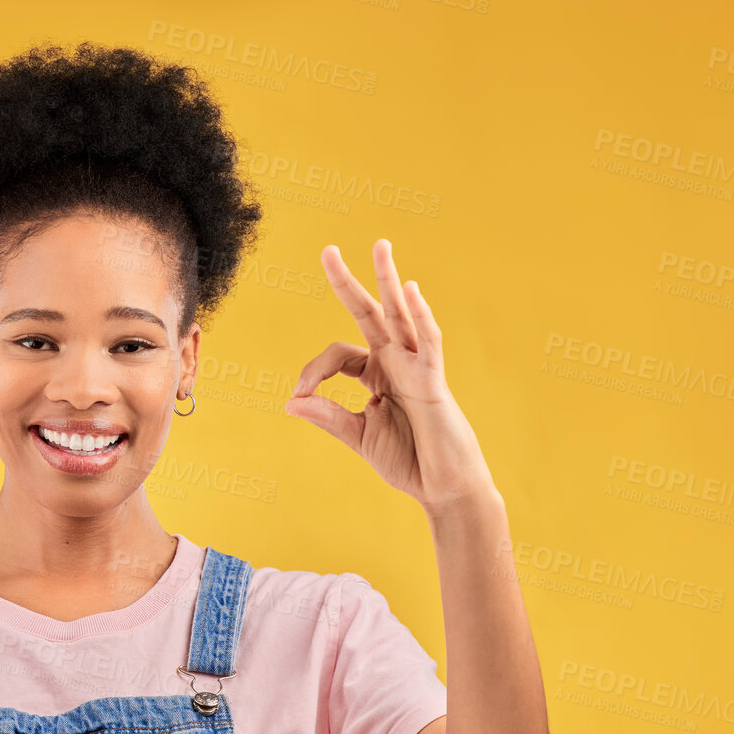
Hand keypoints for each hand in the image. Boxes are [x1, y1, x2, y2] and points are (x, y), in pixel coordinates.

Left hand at [284, 239, 496, 512]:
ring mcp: (416, 367)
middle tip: (327, 249)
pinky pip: (427, 342)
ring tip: (379, 246)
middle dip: (347, 283)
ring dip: (389, 280)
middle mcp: (395, 363)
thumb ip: (328, 417)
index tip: (300, 395)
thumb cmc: (408, 461)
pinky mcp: (433, 381)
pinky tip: (411, 291)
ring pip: (400, 316)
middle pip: (368, 314)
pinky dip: (421, 316)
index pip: (337, 354)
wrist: (443, 488)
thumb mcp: (359, 437)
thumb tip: (290, 401)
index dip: (312, 370)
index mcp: (376, 374)